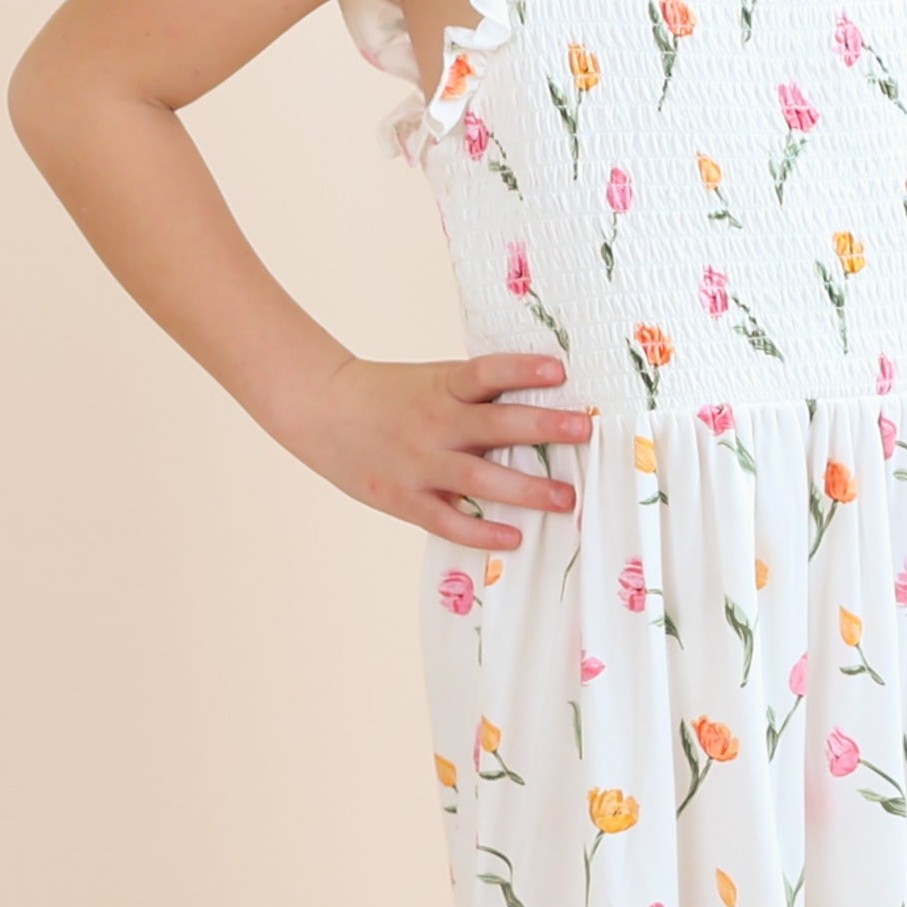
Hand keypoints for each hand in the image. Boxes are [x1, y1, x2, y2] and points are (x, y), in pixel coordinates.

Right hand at [284, 351, 594, 551]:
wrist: (322, 410)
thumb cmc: (389, 395)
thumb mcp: (432, 381)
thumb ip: (476, 393)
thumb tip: (542, 397)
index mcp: (442, 387)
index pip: (486, 372)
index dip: (522, 369)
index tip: (559, 370)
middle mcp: (435, 424)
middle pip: (495, 425)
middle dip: (543, 428)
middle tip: (584, 431)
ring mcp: (420, 464)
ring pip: (480, 479)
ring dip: (527, 490)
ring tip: (566, 498)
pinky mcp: (404, 498)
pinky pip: (449, 521)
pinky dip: (482, 532)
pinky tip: (514, 537)